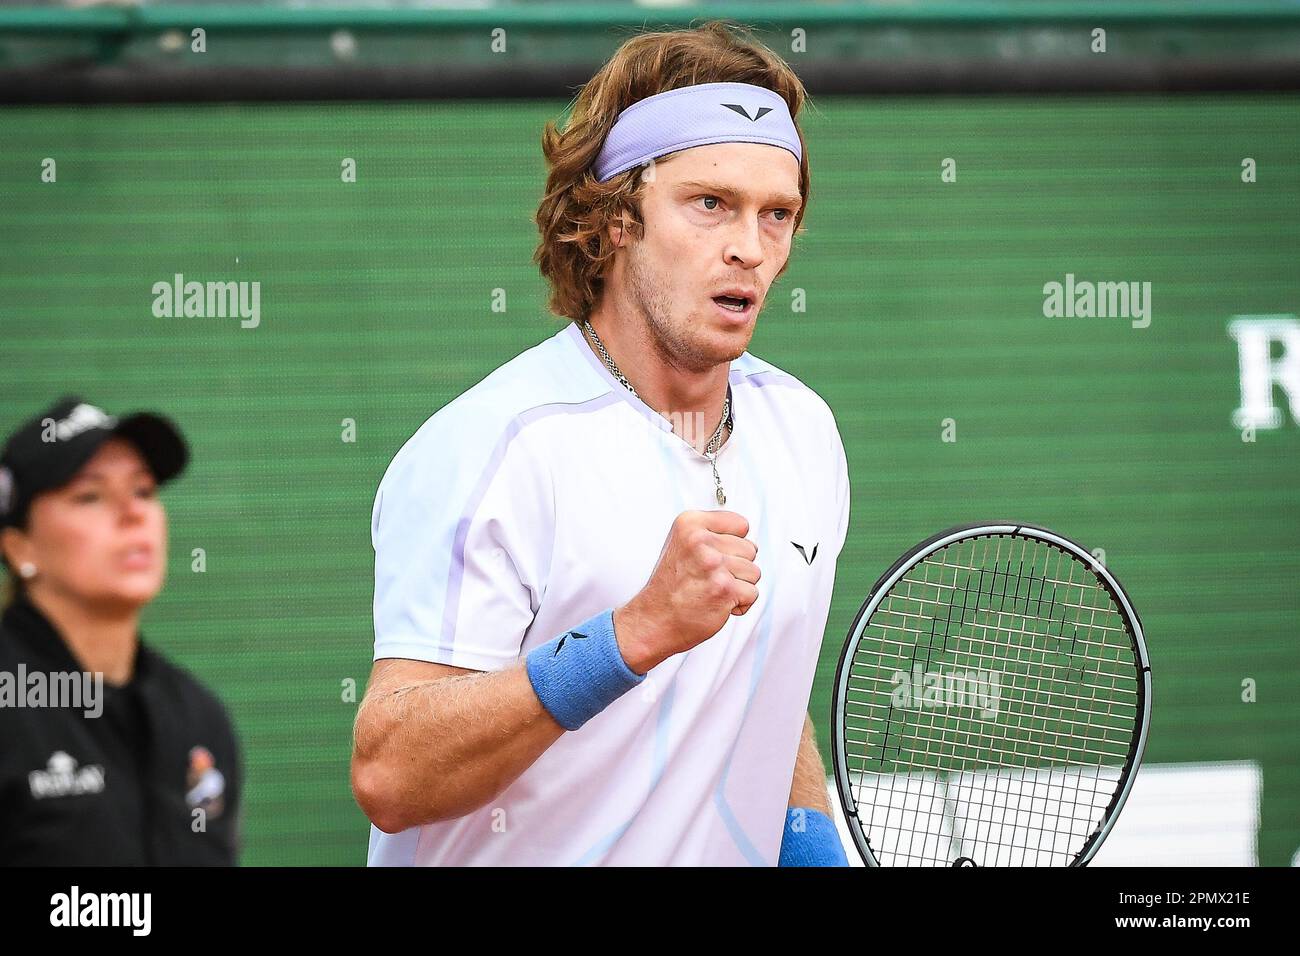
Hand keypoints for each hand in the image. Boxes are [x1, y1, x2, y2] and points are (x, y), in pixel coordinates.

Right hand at [614, 510, 759, 672]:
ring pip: (754, 572)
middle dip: (737, 566)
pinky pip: (752, 593)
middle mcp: (700, 541)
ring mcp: (713, 564)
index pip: (740, 524)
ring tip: (713, 589)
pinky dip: (740, 604)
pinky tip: (718, 602)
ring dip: (739, 585)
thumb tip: (743, 534)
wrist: (655, 620)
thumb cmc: (669, 587)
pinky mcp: (724, 588)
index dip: (733, 543)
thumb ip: (710, 533)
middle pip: (750, 549)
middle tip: (711, 577)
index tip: (718, 554)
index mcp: (689, 523)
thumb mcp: (681, 544)